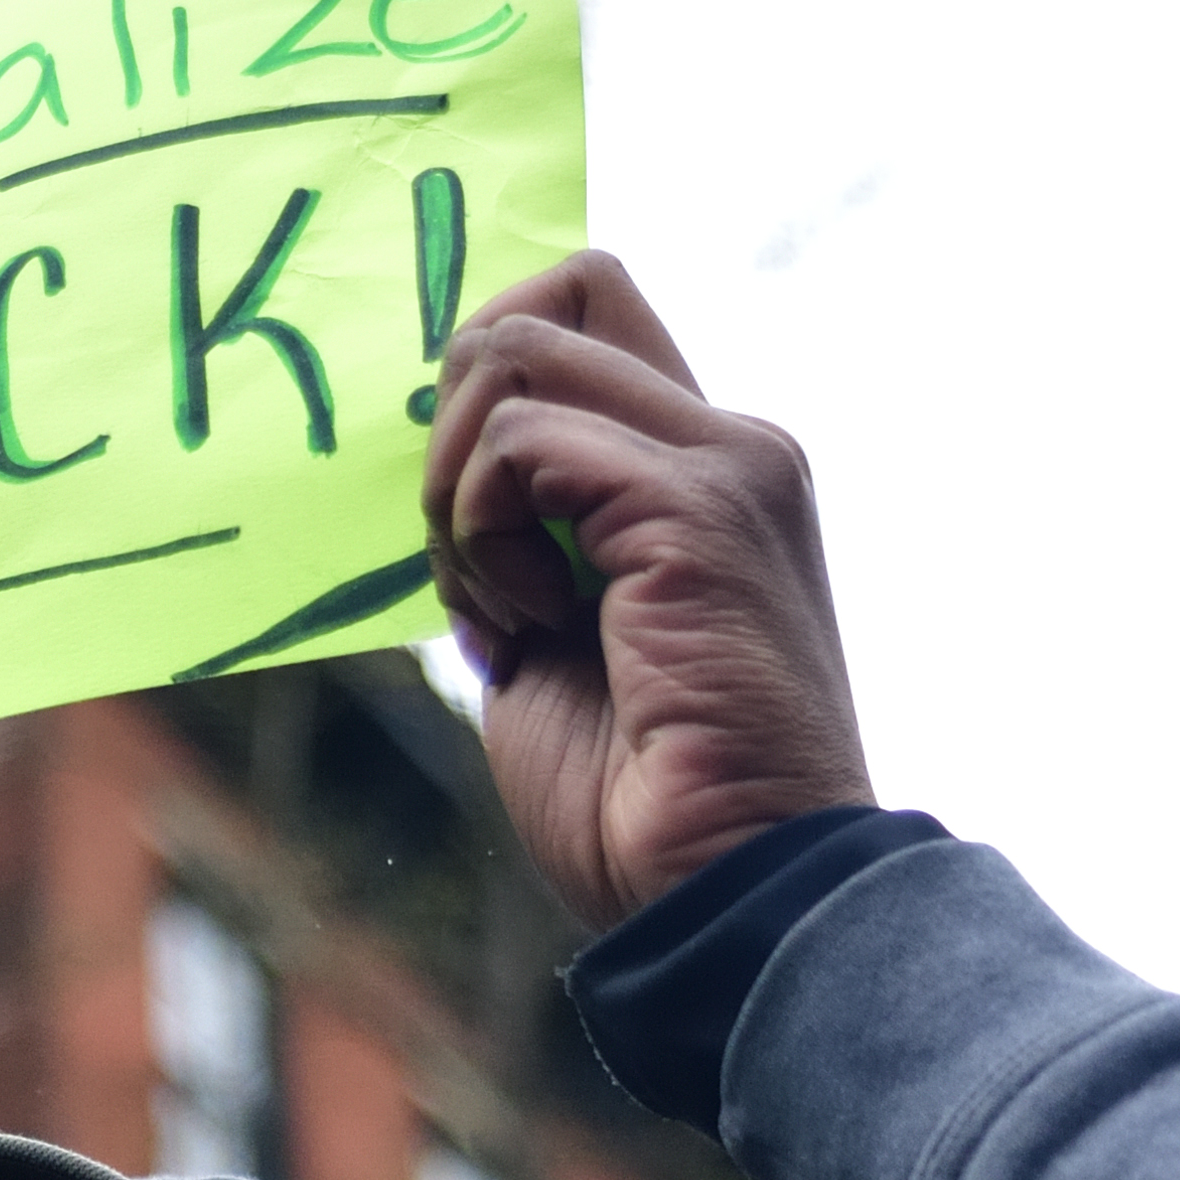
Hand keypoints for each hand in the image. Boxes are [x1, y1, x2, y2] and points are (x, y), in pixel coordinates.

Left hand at [420, 253, 874, 929]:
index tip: (469, 520)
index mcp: (707, 476)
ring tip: (499, 606)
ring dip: (457, 485)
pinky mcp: (695, 506)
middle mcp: (731, 445)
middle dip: (459, 409)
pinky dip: (479, 531)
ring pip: (519, 350)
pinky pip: (520, 442)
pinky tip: (523, 625)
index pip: (591, 314)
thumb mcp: (556, 645)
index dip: (490, 376)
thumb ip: (527, 549)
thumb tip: (448, 492)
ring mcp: (724, 465)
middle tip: (469, 552)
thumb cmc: (642, 808)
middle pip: (558, 288)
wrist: (728, 892)